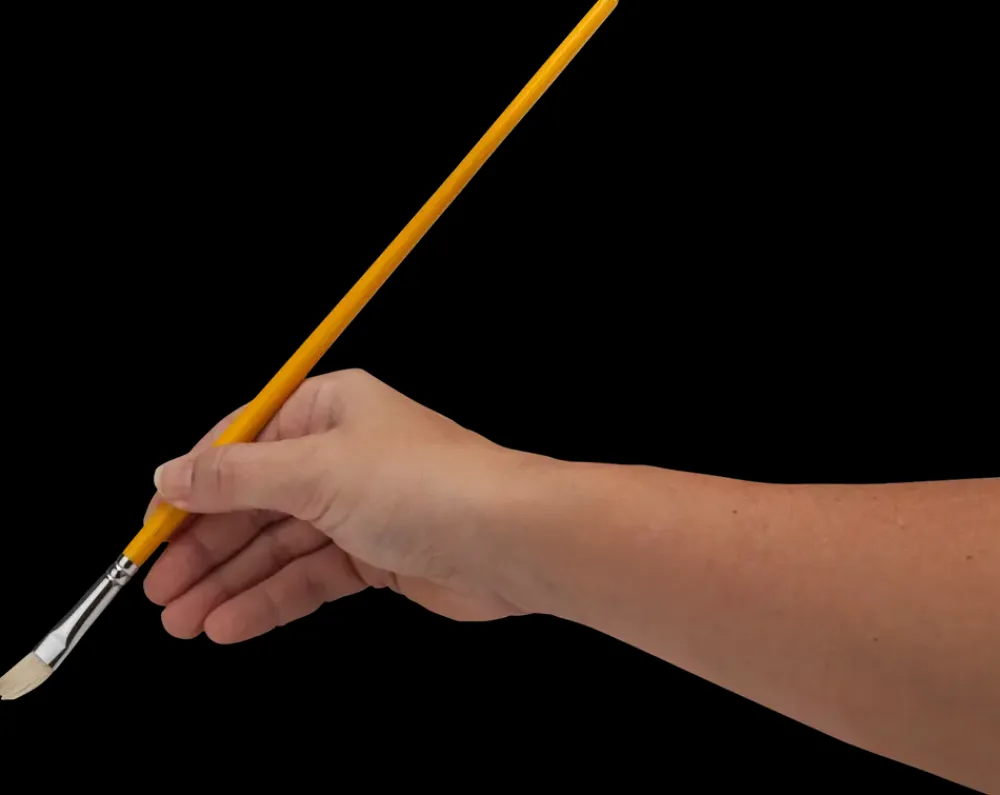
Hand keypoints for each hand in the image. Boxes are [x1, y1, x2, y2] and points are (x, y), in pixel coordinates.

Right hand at [143, 369, 530, 642]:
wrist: (510, 541)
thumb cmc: (426, 485)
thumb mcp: (315, 470)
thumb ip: (236, 477)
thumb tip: (170, 474)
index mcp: (327, 409)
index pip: (239, 445)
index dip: (190, 488)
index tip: (150, 529)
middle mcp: (340, 453)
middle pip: (253, 502)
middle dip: (204, 548)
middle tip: (158, 590)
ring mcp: (358, 507)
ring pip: (277, 547)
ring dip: (228, 583)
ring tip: (181, 622)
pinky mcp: (375, 555)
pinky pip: (308, 577)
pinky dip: (269, 599)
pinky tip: (230, 624)